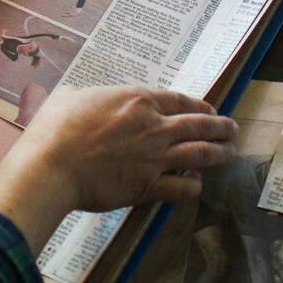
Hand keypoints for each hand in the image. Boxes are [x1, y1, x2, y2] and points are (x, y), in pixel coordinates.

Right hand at [0, 86, 236, 253]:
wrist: (51, 166)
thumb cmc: (53, 130)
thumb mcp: (68, 97)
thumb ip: (83, 95)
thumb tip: (80, 95)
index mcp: (135, 100)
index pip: (178, 99)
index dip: (198, 104)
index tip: (208, 108)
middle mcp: (153, 126)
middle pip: (199, 124)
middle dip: (220, 126)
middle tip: (232, 128)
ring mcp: (154, 157)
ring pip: (201, 154)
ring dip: (221, 153)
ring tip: (231, 153)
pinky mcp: (148, 186)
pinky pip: (183, 187)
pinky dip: (194, 186)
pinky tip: (196, 184)